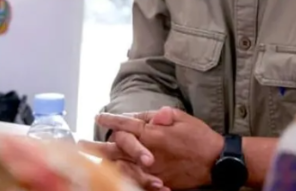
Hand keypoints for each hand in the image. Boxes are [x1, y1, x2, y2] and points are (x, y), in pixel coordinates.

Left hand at [95, 107, 223, 189]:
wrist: (216, 161)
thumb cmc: (200, 137)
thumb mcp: (183, 118)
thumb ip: (162, 115)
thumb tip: (146, 115)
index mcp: (154, 134)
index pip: (127, 125)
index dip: (112, 120)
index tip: (100, 117)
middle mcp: (149, 152)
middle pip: (116, 149)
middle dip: (96, 146)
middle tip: (80, 144)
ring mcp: (152, 169)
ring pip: (121, 166)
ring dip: (103, 163)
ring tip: (88, 161)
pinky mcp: (158, 180)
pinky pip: (136, 179)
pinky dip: (122, 177)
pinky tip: (111, 175)